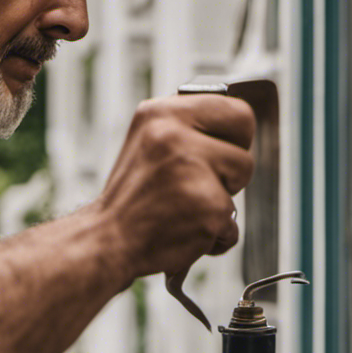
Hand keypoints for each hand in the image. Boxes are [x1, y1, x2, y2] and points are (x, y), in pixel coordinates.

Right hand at [98, 94, 255, 282]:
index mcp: (161, 113)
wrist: (106, 241)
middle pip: (245, 146)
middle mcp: (174, 137)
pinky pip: (233, 225)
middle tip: (202, 183)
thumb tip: (231, 126)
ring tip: (186, 208)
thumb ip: (187, 128)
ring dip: (222, 203)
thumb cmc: (131, 199)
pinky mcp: (208, 209)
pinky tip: (186, 231)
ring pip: (241, 183)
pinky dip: (215, 236)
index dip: (235, 137)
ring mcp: (192, 172)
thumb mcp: (148, 142)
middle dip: (233, 168)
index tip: (219, 153)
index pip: (237, 111)